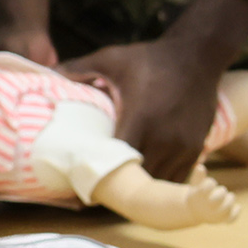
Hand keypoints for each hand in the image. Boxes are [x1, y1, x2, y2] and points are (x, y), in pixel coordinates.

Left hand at [60, 30, 231, 181]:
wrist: (198, 55)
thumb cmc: (152, 58)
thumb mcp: (113, 58)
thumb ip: (79, 67)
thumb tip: (48, 72)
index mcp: (140, 118)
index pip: (117, 161)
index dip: (100, 174)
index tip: (84, 182)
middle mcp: (164, 138)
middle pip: (138, 180)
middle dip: (120, 187)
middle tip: (100, 191)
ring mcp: (183, 145)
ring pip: (159, 183)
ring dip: (142, 188)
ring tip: (123, 190)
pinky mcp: (197, 147)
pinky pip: (179, 177)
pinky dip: (162, 182)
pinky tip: (148, 180)